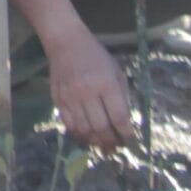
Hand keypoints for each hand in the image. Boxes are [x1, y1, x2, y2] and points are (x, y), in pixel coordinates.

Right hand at [45, 29, 134, 150]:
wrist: (65, 43)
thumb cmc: (96, 56)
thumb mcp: (117, 72)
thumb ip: (122, 97)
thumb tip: (125, 123)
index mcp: (106, 84)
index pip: (119, 117)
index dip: (127, 134)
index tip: (132, 142)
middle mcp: (87, 93)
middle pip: (101, 127)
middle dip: (112, 142)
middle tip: (117, 147)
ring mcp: (70, 98)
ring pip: (84, 130)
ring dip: (96, 142)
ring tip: (104, 145)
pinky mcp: (58, 100)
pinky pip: (69, 125)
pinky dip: (80, 135)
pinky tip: (88, 136)